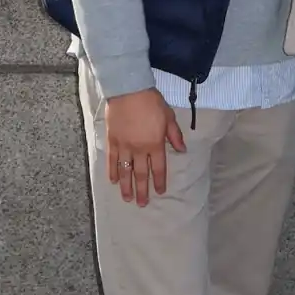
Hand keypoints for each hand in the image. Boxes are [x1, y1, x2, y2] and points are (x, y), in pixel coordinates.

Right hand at [105, 88, 186, 206]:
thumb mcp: (168, 117)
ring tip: (127, 199)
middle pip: (141, 174)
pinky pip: (112, 160)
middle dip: (142, 190)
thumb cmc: (151, 102)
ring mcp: (124, 146)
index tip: (160, 192)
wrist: (128, 90)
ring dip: (126, 186)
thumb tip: (182, 150)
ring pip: (125, 171)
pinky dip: (112, 171)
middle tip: (142, 204)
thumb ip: (174, 135)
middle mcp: (139, 149)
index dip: (159, 181)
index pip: (159, 168)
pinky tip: (113, 181)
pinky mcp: (112, 141)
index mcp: (155, 144)